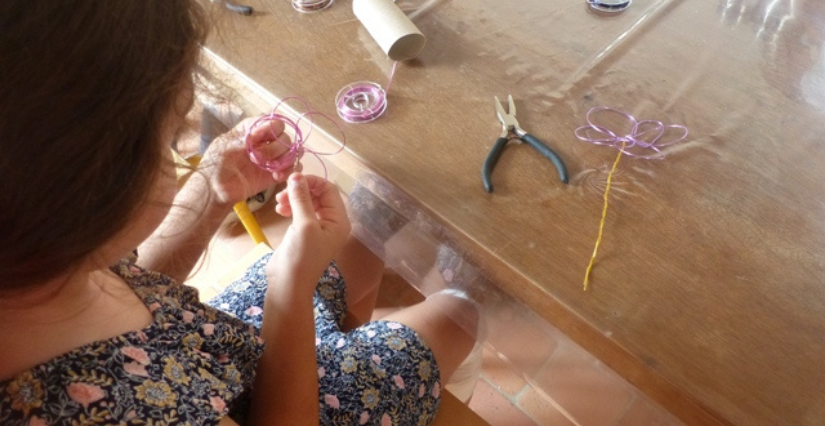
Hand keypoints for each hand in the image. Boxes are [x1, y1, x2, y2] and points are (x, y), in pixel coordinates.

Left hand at [199, 117, 291, 205]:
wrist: (215, 190)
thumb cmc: (215, 165)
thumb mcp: (226, 146)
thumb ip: (246, 137)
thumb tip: (263, 130)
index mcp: (252, 130)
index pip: (273, 122)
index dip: (269, 129)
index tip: (256, 139)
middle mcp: (265, 142)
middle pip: (285, 137)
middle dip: (274, 148)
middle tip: (257, 159)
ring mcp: (272, 158)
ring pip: (292, 151)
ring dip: (285, 159)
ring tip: (271, 169)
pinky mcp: (276, 173)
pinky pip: (292, 168)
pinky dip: (289, 171)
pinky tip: (276, 177)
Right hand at [267, 173, 350, 291]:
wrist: (288, 284)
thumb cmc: (301, 256)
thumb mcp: (303, 225)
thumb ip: (301, 199)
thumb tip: (296, 175)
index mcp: (339, 220)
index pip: (329, 190)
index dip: (312, 182)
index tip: (292, 180)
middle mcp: (331, 222)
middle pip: (318, 194)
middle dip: (301, 190)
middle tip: (282, 194)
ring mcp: (317, 227)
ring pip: (307, 202)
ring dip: (293, 198)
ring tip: (278, 203)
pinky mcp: (304, 232)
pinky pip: (299, 211)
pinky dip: (290, 207)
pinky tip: (279, 210)